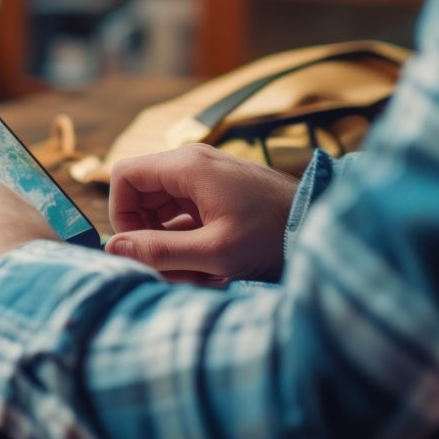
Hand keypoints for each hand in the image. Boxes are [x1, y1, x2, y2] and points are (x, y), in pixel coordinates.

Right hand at [106, 145, 297, 282]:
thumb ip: (160, 251)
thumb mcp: (214, 252)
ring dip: (169, 243)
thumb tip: (115, 249)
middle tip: (169, 269)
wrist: (324, 228)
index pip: (125, 175)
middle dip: (148, 235)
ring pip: (163, 209)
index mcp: (188, 166)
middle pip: (142, 194)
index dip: (121, 213)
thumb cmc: (273, 237)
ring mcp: (208, 178)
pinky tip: (211, 269)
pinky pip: (186, 215)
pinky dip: (189, 242)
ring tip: (196, 274)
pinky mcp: (221, 194)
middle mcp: (194, 163)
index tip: (136, 246)